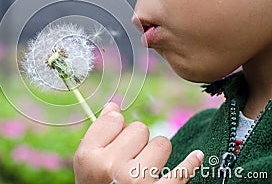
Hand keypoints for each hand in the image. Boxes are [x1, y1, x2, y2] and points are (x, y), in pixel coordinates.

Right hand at [73, 102, 203, 183]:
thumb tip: (113, 106)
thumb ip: (98, 133)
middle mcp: (112, 167)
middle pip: (139, 128)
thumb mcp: (87, 162)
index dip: (117, 127)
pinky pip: (182, 172)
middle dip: (137, 140)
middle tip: (128, 159)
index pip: (115, 119)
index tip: (116, 139)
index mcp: (90, 156)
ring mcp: (137, 181)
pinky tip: (197, 157)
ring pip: (162, 143)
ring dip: (156, 153)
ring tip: (144, 168)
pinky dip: (190, 164)